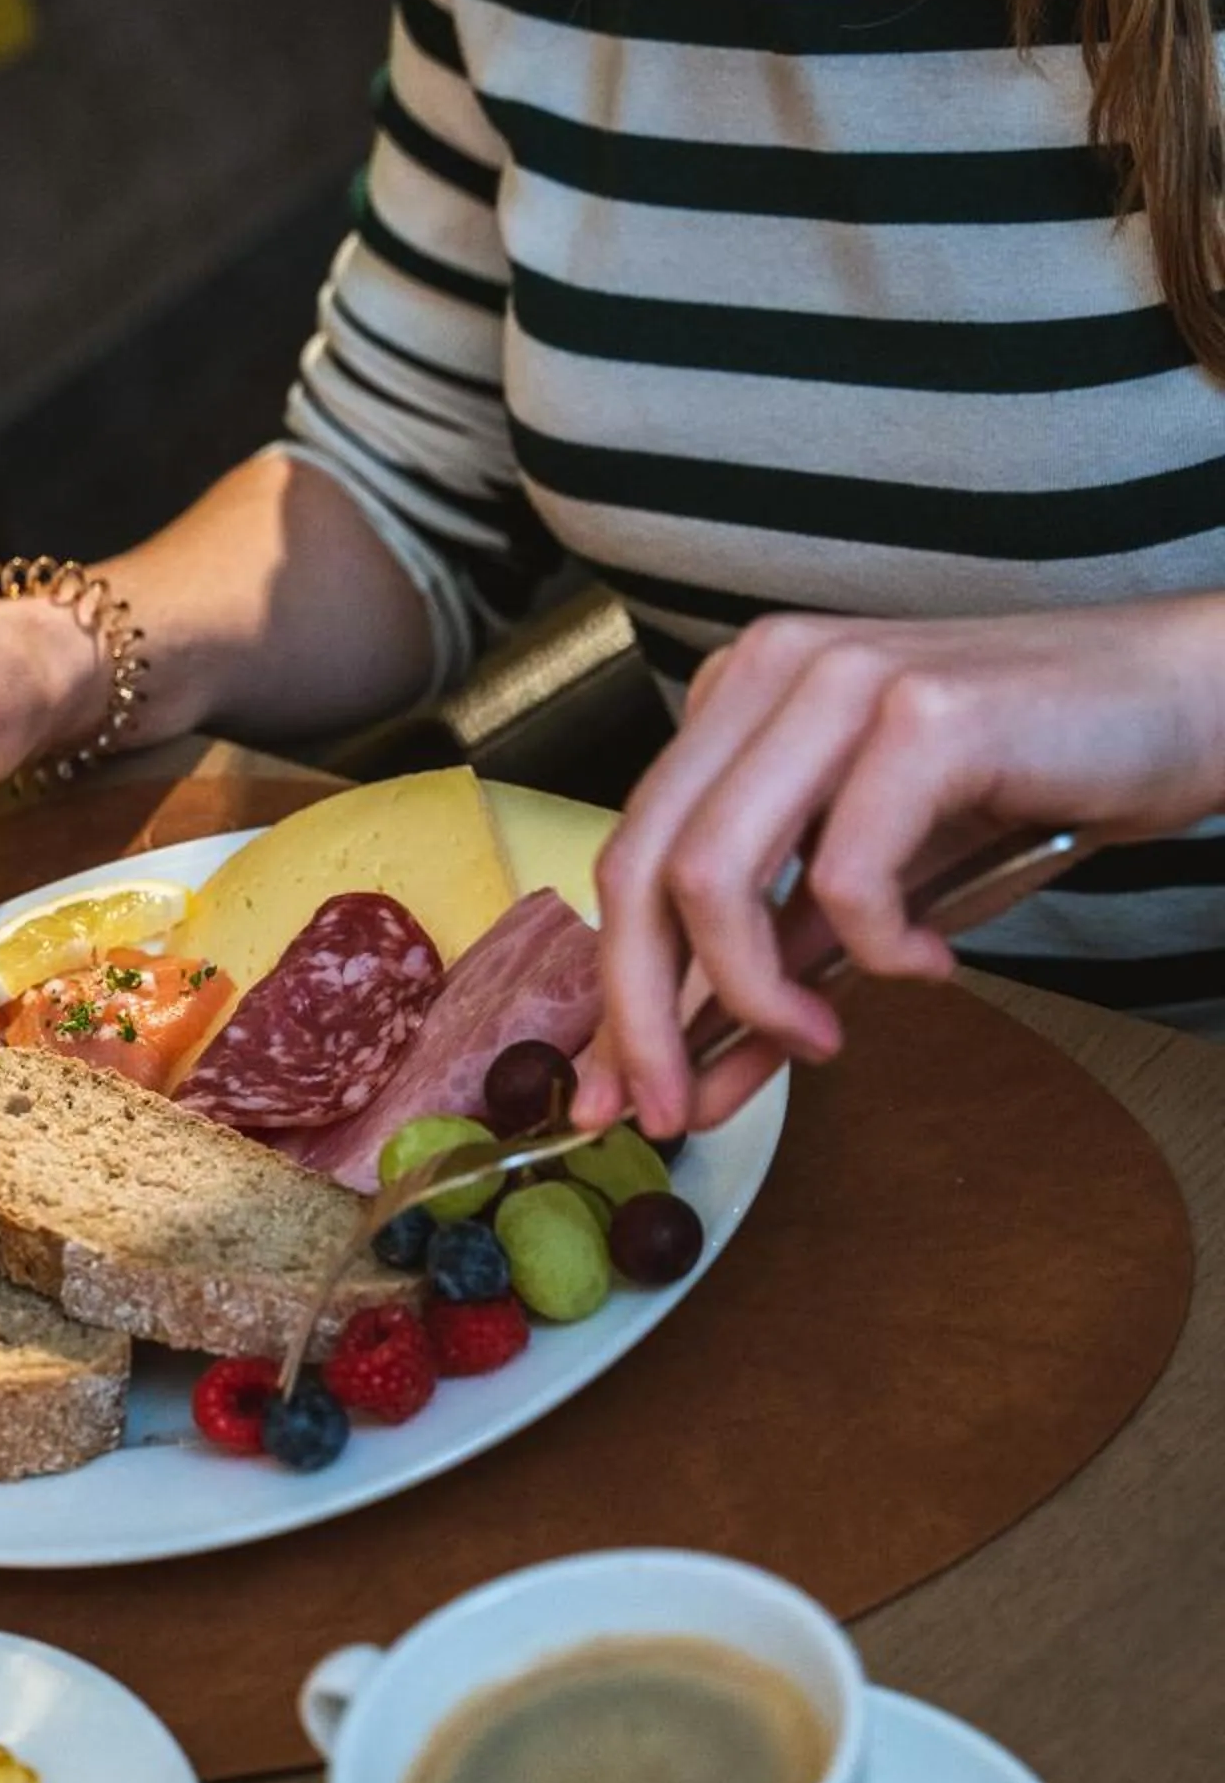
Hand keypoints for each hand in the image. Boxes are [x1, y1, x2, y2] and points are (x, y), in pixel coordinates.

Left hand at [572, 593, 1224, 1135]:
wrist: (1180, 706)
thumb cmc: (1026, 790)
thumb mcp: (874, 897)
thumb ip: (774, 974)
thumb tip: (687, 1080)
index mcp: (737, 702)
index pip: (631, 858)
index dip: (613, 992)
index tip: (617, 1096)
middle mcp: (770, 672)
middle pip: (643, 869)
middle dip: (644, 1016)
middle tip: (675, 1110)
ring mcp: (841, 681)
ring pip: (715, 873)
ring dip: (754, 995)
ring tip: (820, 1040)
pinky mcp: (922, 713)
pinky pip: (846, 874)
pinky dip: (877, 950)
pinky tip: (930, 963)